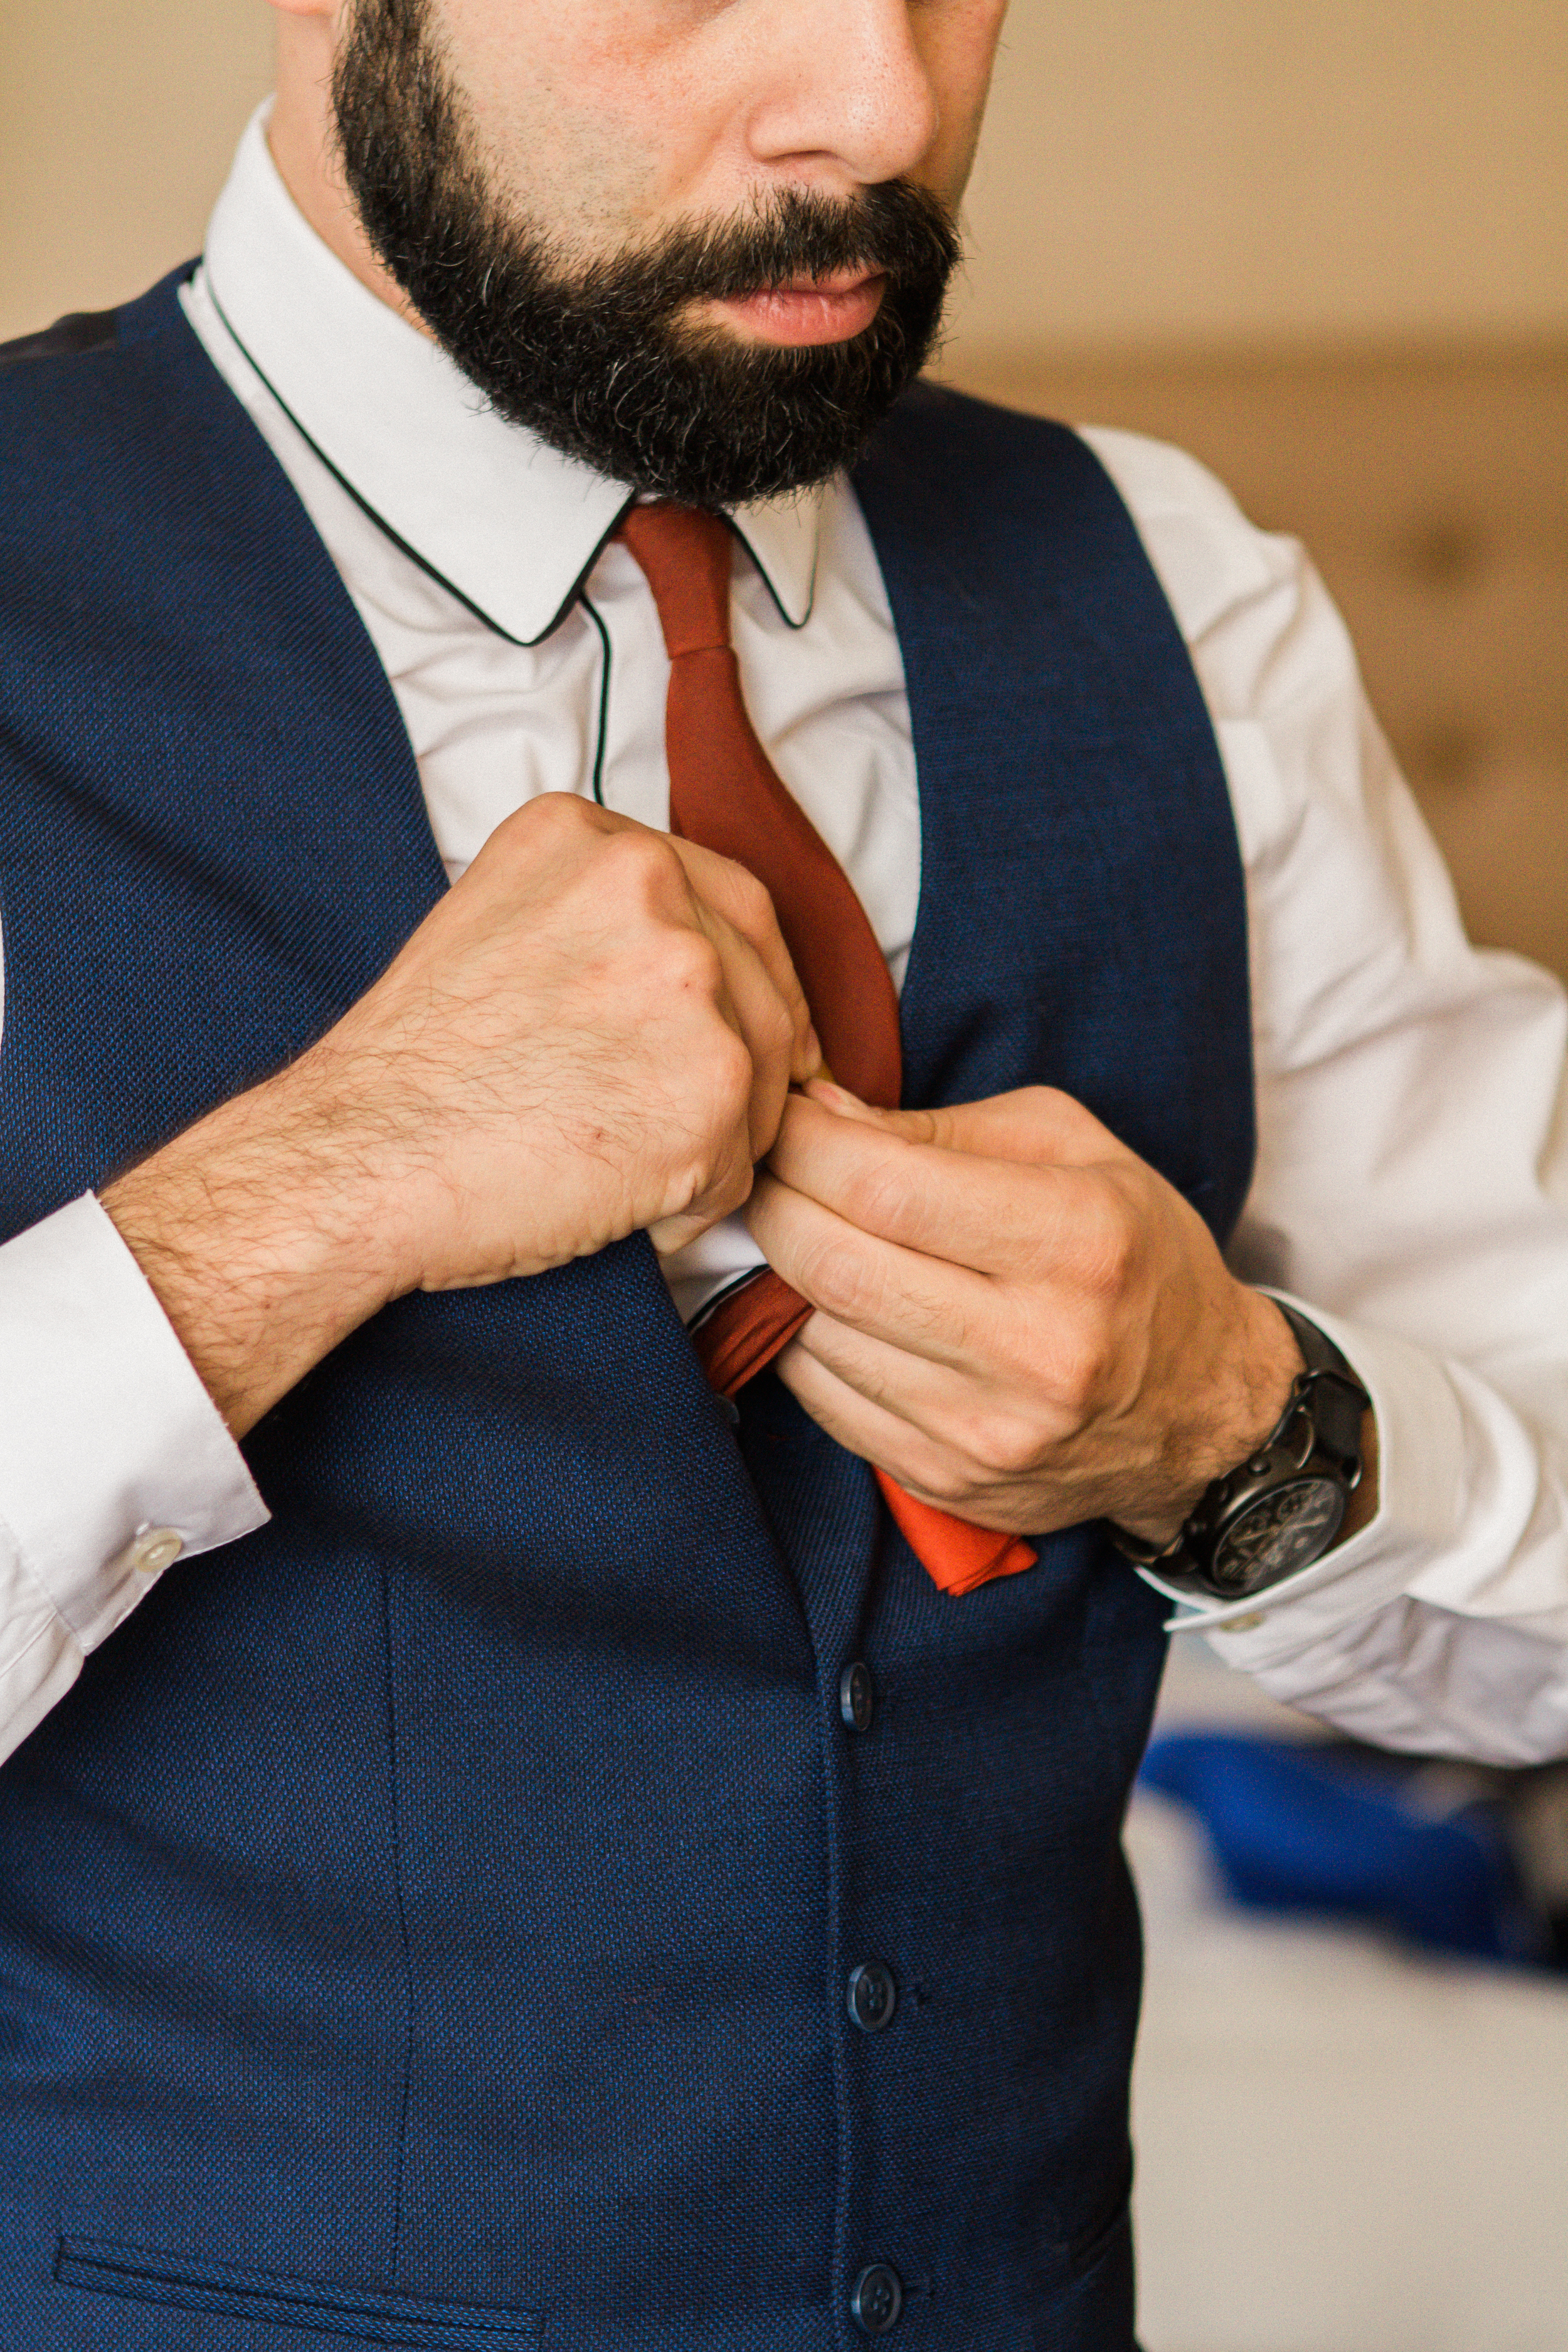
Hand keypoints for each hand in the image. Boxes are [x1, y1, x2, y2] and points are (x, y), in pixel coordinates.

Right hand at [104, 795, 816, 1433]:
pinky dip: (694, 1200)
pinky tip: (622, 1204)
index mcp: (593, 839)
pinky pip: (744, 1158)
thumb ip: (598, 920)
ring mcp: (691, 980)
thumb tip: (694, 973)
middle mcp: (651, 886)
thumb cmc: (411, 1071)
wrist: (359, 1157)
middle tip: (703, 1118)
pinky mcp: (715, 1082)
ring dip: (716, 1134)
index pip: (731, 901)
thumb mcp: (496, 924)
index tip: (747, 1026)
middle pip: (763, 982)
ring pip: (764, 1071)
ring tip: (623, 1168)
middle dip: (747, 1058)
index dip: (747, 978)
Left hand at [744, 1082, 1313, 1545]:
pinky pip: (822, 1401)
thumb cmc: (1133, 1254)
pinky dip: (800, 1342)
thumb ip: (936, 1129)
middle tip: (769, 1172)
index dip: (805, 1145)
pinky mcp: (948, 1480)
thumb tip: (817, 1112)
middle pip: (833, 1265)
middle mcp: (1038, 1348)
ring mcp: (988, 1430)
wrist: (1203, 1409)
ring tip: (793, 1232)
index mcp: (1079, 1242)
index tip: (786, 1118)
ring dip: (776, 1275)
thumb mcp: (1070, 1149)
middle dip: (773, 1203)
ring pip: (813, 1337)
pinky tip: (823, 1305)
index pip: (884, 1187)